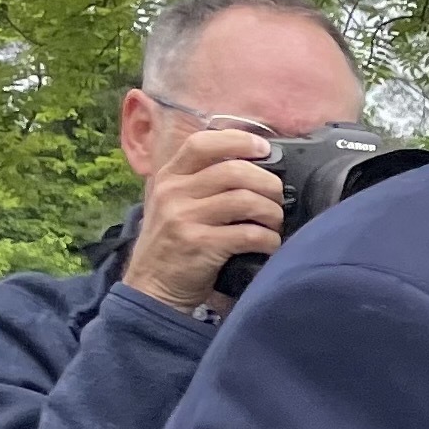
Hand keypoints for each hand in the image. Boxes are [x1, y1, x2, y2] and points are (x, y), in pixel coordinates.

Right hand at [123, 122, 290, 310]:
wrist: (152, 287)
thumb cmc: (174, 243)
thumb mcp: (175, 203)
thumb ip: (202, 182)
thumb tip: (252, 164)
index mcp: (169, 177)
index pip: (202, 143)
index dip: (238, 141)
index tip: (263, 148)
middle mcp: (174, 193)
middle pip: (234, 171)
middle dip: (268, 184)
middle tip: (276, 198)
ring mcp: (184, 218)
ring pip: (246, 200)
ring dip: (272, 212)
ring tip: (273, 223)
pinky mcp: (200, 245)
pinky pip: (249, 234)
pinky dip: (269, 239)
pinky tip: (268, 245)